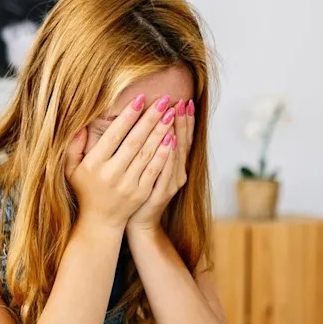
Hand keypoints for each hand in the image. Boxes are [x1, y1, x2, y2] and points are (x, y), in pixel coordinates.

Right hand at [65, 94, 176, 231]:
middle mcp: (111, 174)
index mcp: (94, 165)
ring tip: (171, 114)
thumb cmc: (86, 190)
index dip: (128, 117)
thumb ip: (73, 147)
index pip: (114, 136)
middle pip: (134, 141)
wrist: (100, 221)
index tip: (140, 98)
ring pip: (147, 154)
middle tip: (164, 100)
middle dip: (150, 119)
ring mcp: (128, 185)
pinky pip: (155, 170)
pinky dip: (164, 154)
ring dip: (160, 132)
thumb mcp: (71, 169)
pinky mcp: (141, 193)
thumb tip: (80, 125)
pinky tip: (172, 138)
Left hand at [128, 98, 193, 231]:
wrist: (137, 223)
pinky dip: (169, 154)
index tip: (184, 100)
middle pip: (182, 143)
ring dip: (176, 132)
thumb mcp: (146, 168)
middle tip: (181, 101)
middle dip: (182, 121)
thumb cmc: (137, 191)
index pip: (182, 138)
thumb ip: (149, 146)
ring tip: (175, 114)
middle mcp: (178, 174)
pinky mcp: (160, 193)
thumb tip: (151, 122)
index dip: (185, 120)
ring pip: (176, 154)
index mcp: (174, 166)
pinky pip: (166, 170)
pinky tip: (169, 139)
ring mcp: (171, 184)